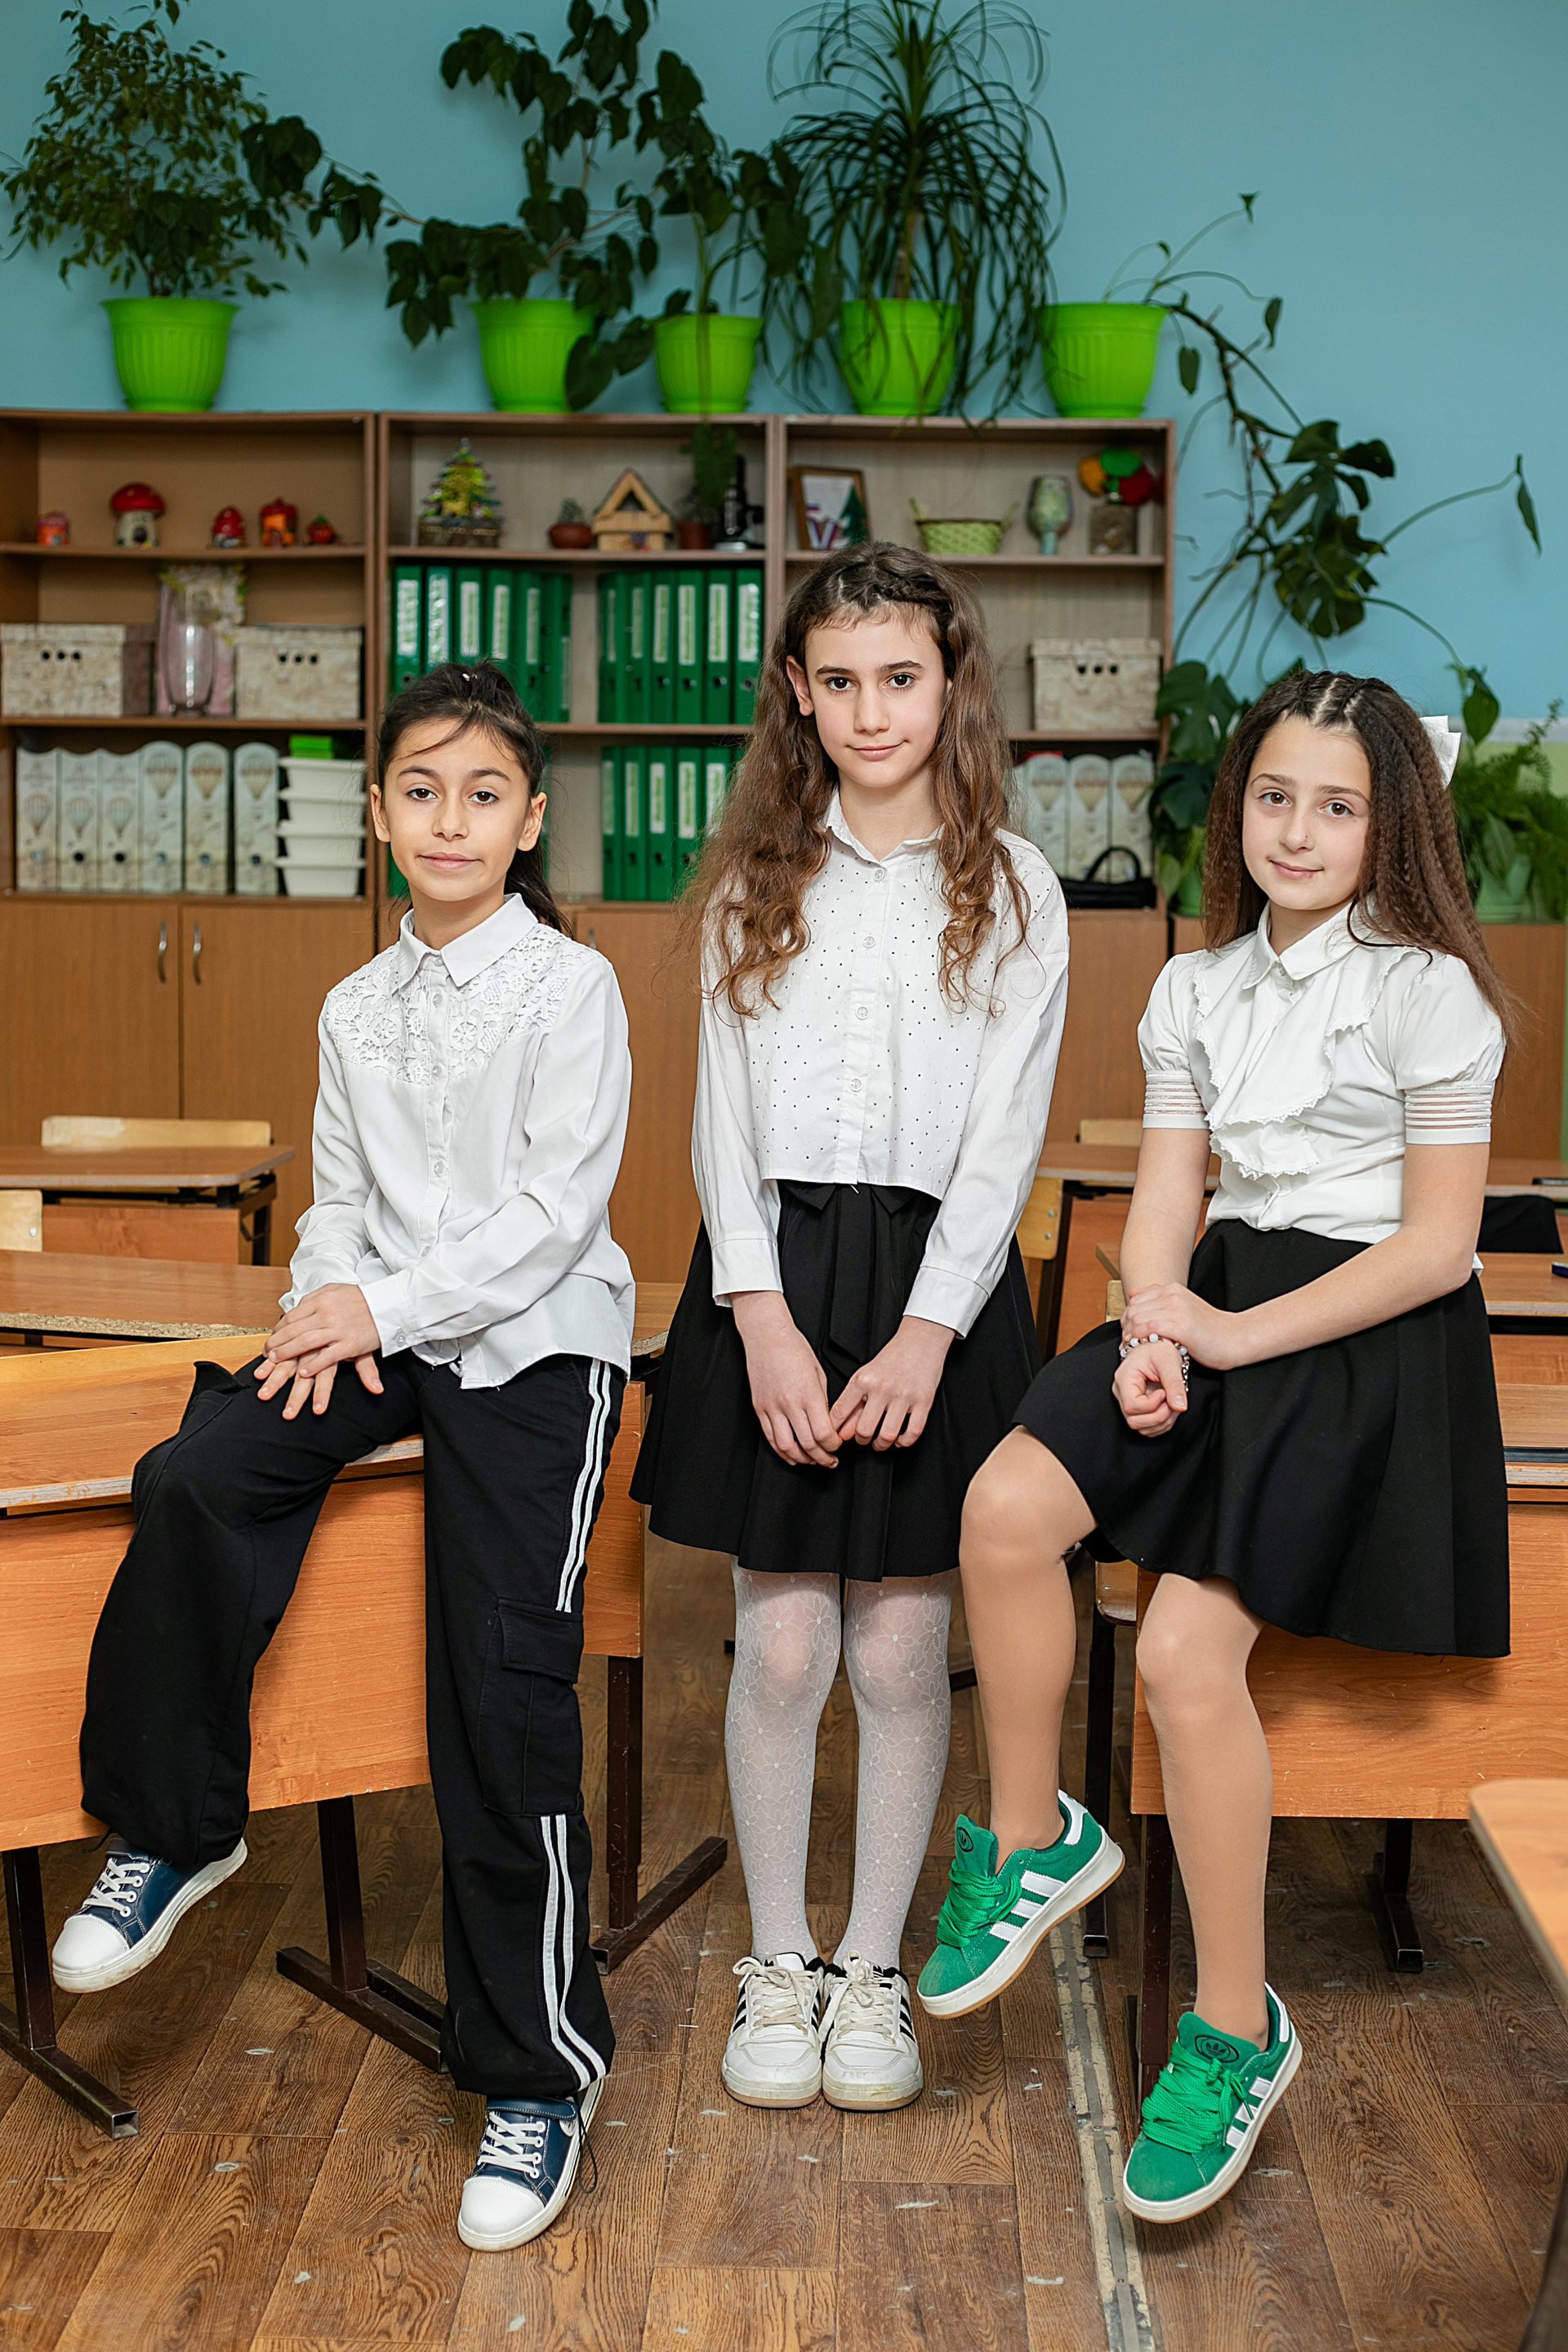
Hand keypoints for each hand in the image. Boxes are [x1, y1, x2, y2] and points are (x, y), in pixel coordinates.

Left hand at [255, 1284, 384, 1418]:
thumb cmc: (360, 1298)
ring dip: (287, 1353)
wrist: (388, 1304)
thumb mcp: (334, 1290)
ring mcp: (338, 1330)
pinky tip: (303, 1372)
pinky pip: (327, 1356)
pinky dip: (314, 1365)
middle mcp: (326, 1314)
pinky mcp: (349, 1344)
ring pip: (305, 1342)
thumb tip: (298, 1307)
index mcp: (321, 1301)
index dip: (278, 1329)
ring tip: (276, 1360)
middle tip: (267, 1352)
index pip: (291, 1317)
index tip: (272, 1338)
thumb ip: (314, 1298)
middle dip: (276, 1343)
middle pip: (293, 1330)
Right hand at [731, 1292, 839, 1468]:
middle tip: (830, 1460)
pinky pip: (770, 1437)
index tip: (838, 1446)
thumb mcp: (818, 1373)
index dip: (833, 1446)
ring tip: (812, 1460)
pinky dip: (782, 1451)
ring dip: (802, 1459)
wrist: (767, 1336)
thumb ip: (823, 1401)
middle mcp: (789, 1403)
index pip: (824, 1433)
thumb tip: (828, 1424)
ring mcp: (772, 1407)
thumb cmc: (794, 1349)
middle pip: (808, 1444)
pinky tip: (792, 1455)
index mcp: (808, 1394)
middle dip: (822, 1458)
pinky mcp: (760, 1408)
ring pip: (787, 1446)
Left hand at [831, 1315, 954, 1450]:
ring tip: (880, 1442)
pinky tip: (900, 1438)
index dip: (836, 1431)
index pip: (841, 1413)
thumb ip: (853, 1403)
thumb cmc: (893, 1358)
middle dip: (861, 1441)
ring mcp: (904, 1396)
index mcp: (863, 1380)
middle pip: (864, 1430)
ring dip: (881, 1445)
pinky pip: (912, 1433)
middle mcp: (882, 1388)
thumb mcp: (866, 1376)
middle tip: (863, 1439)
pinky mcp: (924, 1401)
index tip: (838, 1438)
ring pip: (887, 1435)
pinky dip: (904, 1442)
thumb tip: (842, 1432)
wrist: (920, 1341)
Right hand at [1112, 1340, 1188, 1436]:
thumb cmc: (1159, 1349)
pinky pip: (1147, 1426)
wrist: (1157, 1345)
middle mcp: (1121, 1392)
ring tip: (1172, 1403)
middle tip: (1171, 1400)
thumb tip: (1180, 1407)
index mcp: (1124, 1378)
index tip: (1164, 1392)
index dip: (1152, 1405)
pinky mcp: (1137, 1408)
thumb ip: (1175, 1384)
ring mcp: (1127, 1402)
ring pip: (1141, 1427)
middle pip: (1134, 1421)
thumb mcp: (1169, 1362)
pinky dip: (1162, 1423)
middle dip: (1159, 1417)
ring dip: (1162, 1422)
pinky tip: (1169, 1408)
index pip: (1131, 1406)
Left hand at [1122, 1282, 1245, 1370]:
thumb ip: (1160, 1299)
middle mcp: (1174, 1295)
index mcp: (1173, 1289)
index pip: (1136, 1299)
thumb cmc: (1209, 1329)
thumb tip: (1133, 1293)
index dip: (1127, 1317)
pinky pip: (1150, 1328)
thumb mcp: (1184, 1306)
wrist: (1235, 1338)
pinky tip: (1141, 1347)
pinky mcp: (1182, 1326)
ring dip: (1130, 1334)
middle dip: (1126, 1327)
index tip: (1128, 1332)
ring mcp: (1178, 1309)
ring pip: (1139, 1318)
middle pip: (1134, 1309)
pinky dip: (1140, 1338)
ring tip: (1131, 1347)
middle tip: (1126, 1342)